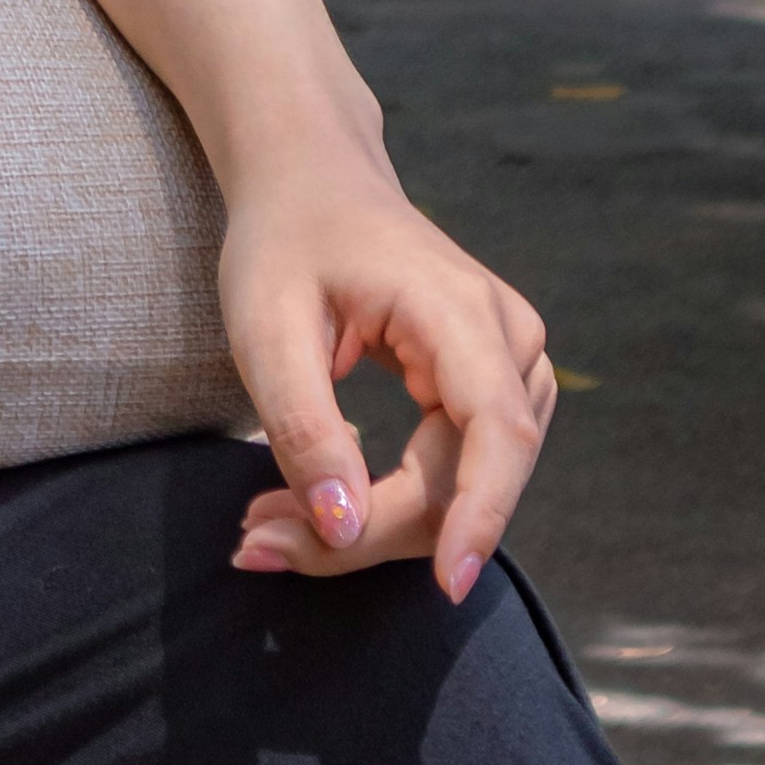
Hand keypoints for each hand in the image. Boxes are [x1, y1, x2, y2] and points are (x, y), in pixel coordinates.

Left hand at [219, 166, 556, 601]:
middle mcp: (505, 337)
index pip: (497, 429)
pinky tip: (313, 506)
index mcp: (457, 308)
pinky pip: (456, 470)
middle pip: (470, 474)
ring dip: (379, 526)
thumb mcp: (266, 327)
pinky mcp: (488, 387)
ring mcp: (508, 362)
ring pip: (467, 485)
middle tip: (256, 542)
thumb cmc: (284, 238)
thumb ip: (305, 427)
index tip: (447, 587)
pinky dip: (389, 504)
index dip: (481, 514)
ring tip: (270, 522)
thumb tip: (342, 526)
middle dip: (372, 530)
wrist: (311, 177)